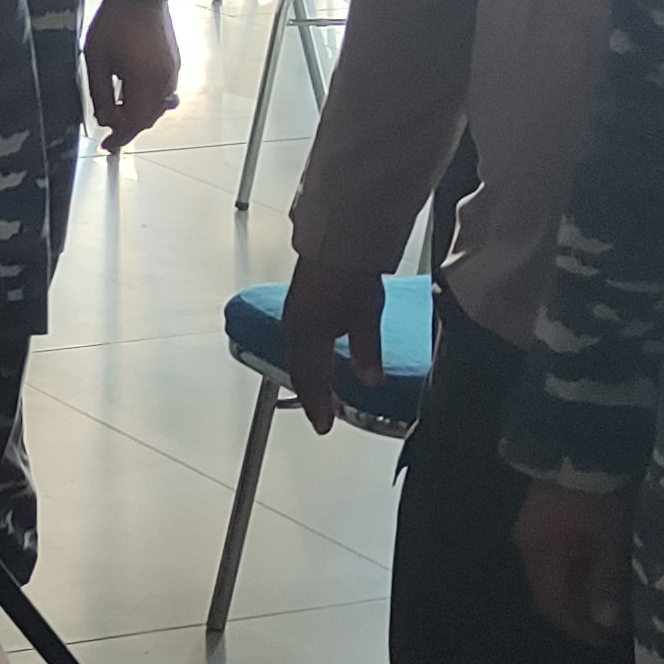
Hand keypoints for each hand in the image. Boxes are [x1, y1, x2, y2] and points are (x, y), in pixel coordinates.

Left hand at [82, 0, 183, 150]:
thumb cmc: (116, 22)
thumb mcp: (96, 61)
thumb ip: (99, 94)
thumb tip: (104, 119)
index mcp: (145, 81)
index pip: (135, 122)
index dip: (120, 137)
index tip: (108, 146)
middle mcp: (164, 79)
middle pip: (149, 117)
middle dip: (129, 128)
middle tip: (111, 136)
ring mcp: (172, 70)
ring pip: (158, 106)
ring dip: (139, 114)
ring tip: (119, 114)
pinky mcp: (174, 62)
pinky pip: (164, 91)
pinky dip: (149, 100)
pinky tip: (132, 94)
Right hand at [275, 253, 388, 434]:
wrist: (338, 238)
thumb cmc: (349, 274)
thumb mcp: (365, 317)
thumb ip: (366, 351)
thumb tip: (369, 379)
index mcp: (307, 337)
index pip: (310, 381)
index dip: (317, 406)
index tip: (324, 425)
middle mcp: (294, 328)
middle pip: (299, 371)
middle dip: (311, 394)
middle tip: (324, 412)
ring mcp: (294, 313)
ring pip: (297, 355)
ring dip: (309, 375)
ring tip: (323, 389)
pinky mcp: (299, 302)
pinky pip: (298, 339)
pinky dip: (308, 356)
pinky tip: (319, 355)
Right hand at [514, 482, 634, 645]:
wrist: (584, 438)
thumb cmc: (598, 496)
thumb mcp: (609, 541)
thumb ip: (607, 584)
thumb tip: (606, 624)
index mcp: (539, 554)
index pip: (551, 604)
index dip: (577, 626)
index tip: (605, 639)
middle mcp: (530, 541)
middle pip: (552, 587)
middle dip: (582, 606)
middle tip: (616, 617)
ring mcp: (535, 522)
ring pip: (558, 567)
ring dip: (584, 583)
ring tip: (616, 591)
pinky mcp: (547, 506)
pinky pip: (561, 547)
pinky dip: (582, 562)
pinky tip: (605, 560)